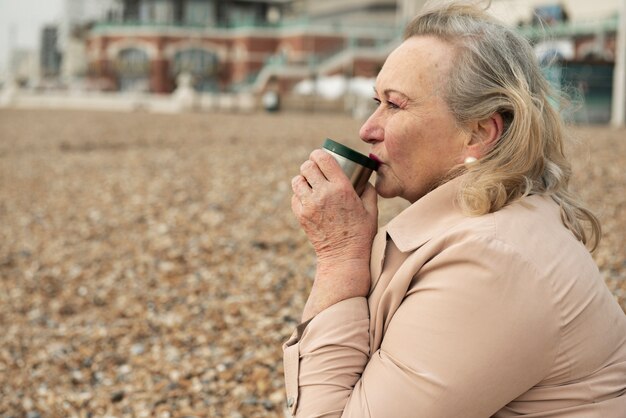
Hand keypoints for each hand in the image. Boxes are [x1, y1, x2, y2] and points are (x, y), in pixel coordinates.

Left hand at [291, 149, 377, 320]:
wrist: (344, 256)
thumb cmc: (361, 233)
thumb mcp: (371, 210)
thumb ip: (369, 190)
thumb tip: (365, 178)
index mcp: (341, 188)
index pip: (323, 159)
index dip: (319, 154)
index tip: (320, 156)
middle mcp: (323, 193)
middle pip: (307, 167)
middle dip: (310, 165)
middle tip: (315, 170)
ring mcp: (310, 205)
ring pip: (297, 180)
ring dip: (303, 179)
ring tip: (310, 183)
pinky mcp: (301, 216)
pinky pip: (294, 197)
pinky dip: (299, 195)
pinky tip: (308, 199)